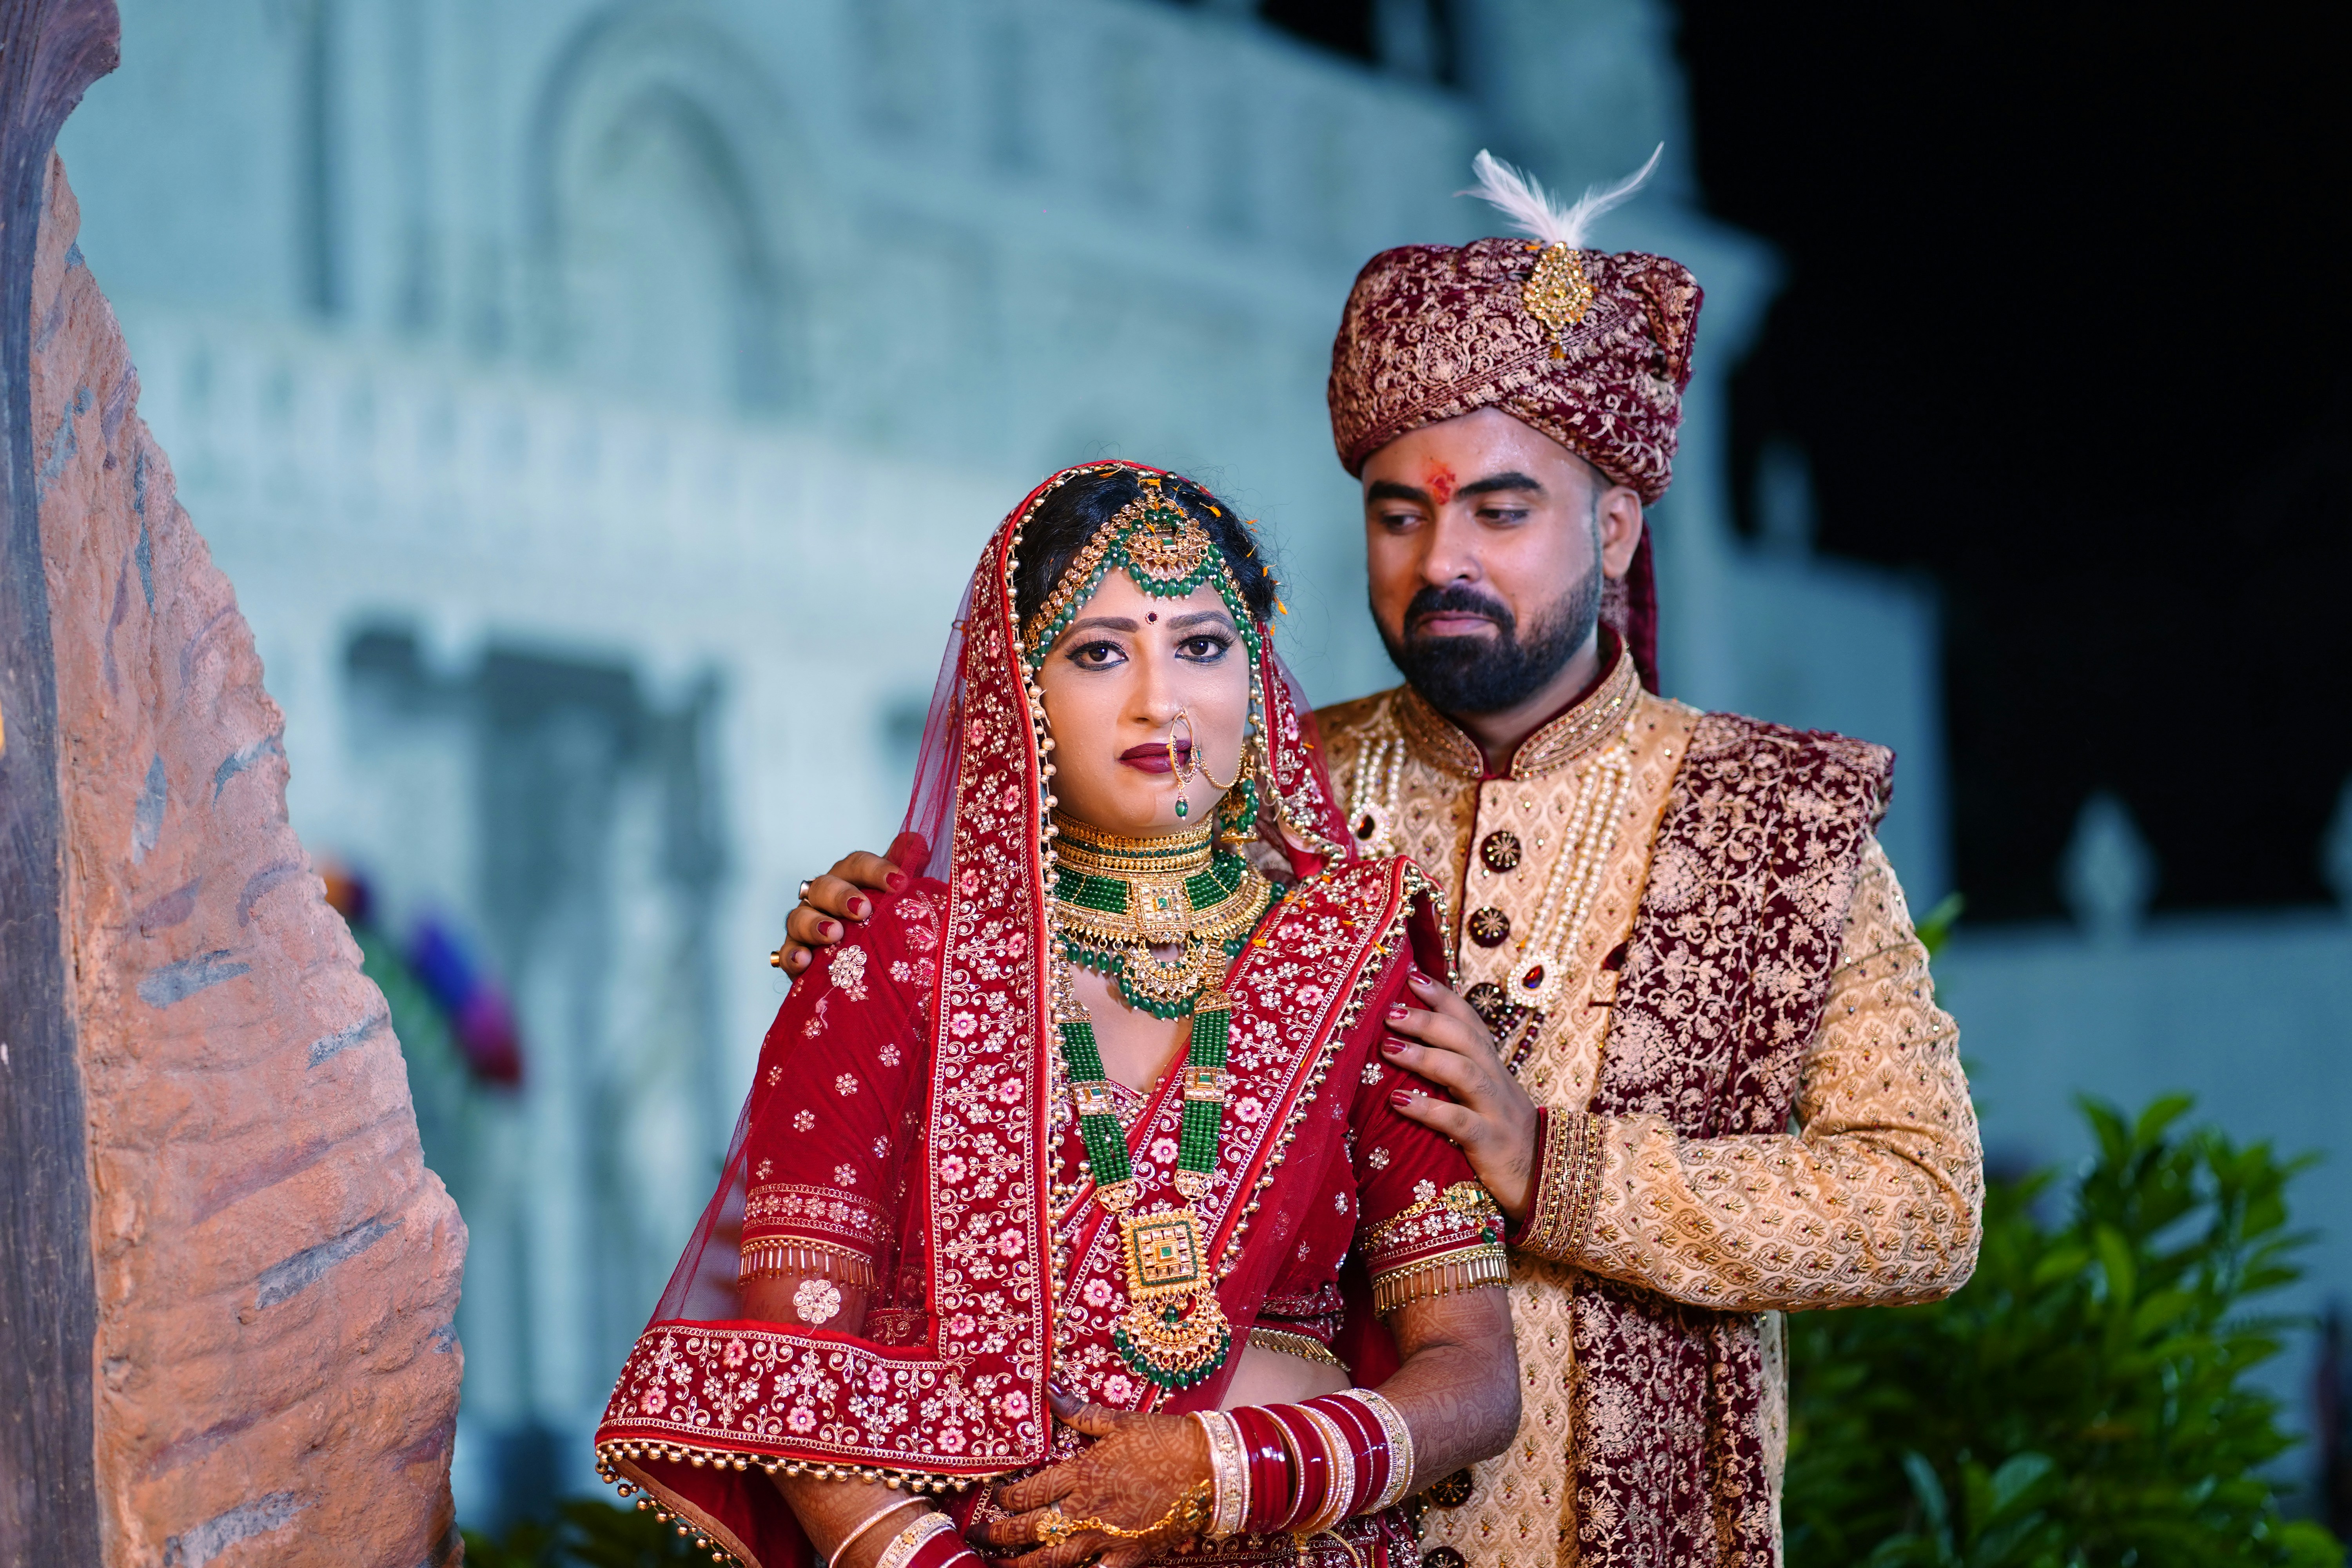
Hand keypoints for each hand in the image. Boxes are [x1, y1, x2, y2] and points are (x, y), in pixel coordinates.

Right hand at [774, 835, 925, 976]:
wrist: (868, 960)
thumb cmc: (884, 920)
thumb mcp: (898, 893)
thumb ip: (907, 865)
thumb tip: (915, 841)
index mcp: (849, 879)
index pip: (857, 865)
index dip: (877, 870)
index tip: (900, 882)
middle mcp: (823, 898)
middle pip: (824, 887)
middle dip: (842, 896)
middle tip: (863, 909)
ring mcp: (806, 925)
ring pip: (799, 917)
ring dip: (814, 924)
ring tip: (833, 933)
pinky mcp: (796, 955)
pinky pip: (786, 953)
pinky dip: (792, 955)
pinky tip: (803, 961)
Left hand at [978, 1393, 1210, 1567]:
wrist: (1209, 1468)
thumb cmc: (1165, 1440)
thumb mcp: (1120, 1422)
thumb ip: (1080, 1413)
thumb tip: (1050, 1392)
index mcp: (1081, 1473)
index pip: (1028, 1493)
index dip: (1004, 1500)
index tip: (992, 1501)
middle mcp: (1086, 1510)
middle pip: (1029, 1529)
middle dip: (998, 1537)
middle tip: (978, 1539)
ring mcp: (1106, 1538)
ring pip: (1053, 1562)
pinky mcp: (1129, 1558)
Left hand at [1383, 972, 1540, 1223]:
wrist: (1546, 1182)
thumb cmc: (1502, 1136)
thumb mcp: (1484, 1098)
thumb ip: (1457, 1072)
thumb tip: (1410, 1048)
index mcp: (1492, 1068)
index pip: (1470, 1021)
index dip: (1443, 997)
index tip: (1412, 976)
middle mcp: (1496, 1082)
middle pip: (1465, 1038)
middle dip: (1427, 1020)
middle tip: (1389, 1012)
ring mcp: (1495, 1111)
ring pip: (1463, 1072)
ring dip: (1424, 1056)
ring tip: (1388, 1047)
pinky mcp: (1490, 1143)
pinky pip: (1458, 1121)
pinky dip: (1427, 1108)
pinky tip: (1398, 1102)